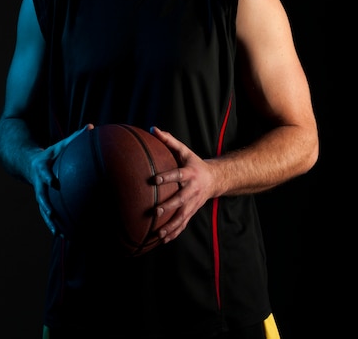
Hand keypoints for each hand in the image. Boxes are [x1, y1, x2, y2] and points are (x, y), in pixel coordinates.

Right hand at [29, 124, 93, 235]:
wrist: (29, 164)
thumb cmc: (50, 154)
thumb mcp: (60, 145)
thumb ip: (75, 137)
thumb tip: (91, 127)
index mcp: (42, 168)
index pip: (43, 173)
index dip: (47, 177)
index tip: (53, 182)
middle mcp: (39, 184)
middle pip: (41, 197)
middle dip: (46, 207)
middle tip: (52, 215)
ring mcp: (40, 194)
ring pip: (44, 210)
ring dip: (50, 222)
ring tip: (59, 233)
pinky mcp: (44, 202)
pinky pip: (49, 215)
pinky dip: (55, 224)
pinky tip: (64, 235)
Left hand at [150, 126, 214, 243]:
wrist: (215, 179)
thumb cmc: (194, 163)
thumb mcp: (184, 150)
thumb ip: (168, 140)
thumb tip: (152, 128)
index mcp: (190, 174)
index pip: (178, 175)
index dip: (167, 177)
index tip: (154, 179)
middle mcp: (192, 190)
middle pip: (181, 199)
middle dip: (169, 206)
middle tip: (155, 211)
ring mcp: (193, 203)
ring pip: (182, 216)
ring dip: (171, 225)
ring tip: (158, 233)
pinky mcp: (192, 212)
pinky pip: (183, 224)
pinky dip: (174, 232)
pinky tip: (163, 240)